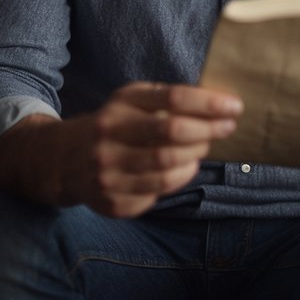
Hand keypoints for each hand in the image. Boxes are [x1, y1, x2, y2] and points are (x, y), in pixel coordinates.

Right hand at [0, 82, 241, 217]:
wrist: (64, 160)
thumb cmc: (115, 124)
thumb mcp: (132, 100)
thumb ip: (168, 100)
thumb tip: (219, 104)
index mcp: (120, 104)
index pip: (172, 99)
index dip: (208, 104)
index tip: (235, 107)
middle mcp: (109, 135)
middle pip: (171, 133)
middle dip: (208, 130)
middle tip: (227, 127)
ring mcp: (107, 171)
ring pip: (168, 166)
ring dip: (196, 156)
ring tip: (204, 147)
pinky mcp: (111, 200)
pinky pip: (158, 192)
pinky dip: (179, 178)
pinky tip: (184, 168)